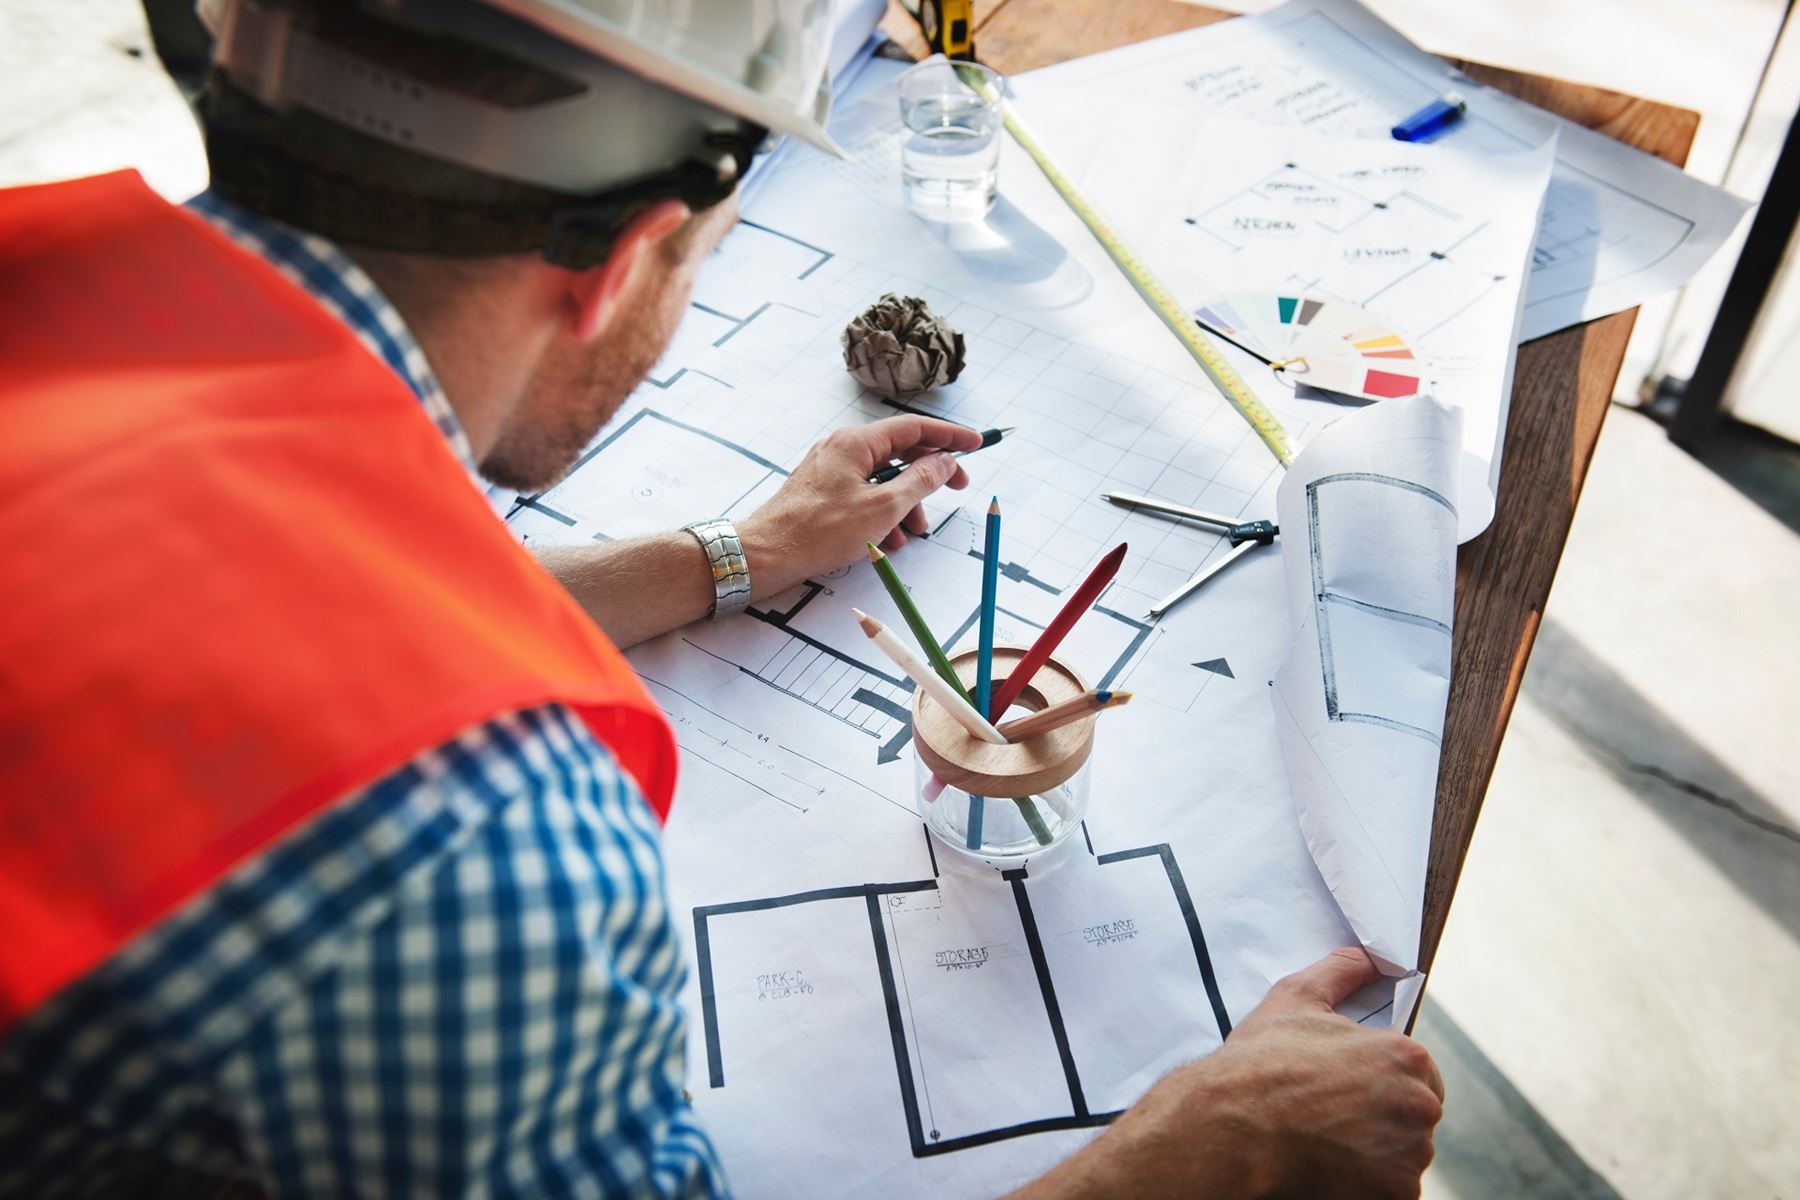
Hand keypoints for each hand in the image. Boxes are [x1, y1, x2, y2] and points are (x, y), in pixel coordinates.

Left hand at [738, 416, 983, 598]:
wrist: (766, 555)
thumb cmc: (819, 531)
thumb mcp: (884, 508)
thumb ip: (920, 481)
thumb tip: (944, 462)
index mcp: (856, 442)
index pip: (914, 427)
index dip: (949, 436)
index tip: (975, 444)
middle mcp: (842, 448)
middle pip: (900, 453)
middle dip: (929, 477)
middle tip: (956, 490)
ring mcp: (831, 469)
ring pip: (883, 479)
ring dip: (906, 504)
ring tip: (912, 533)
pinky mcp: (823, 491)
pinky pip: (864, 494)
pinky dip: (882, 514)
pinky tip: (886, 541)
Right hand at [1012, 948, 1443, 1199]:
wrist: (1232, 1128)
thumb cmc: (1262, 1063)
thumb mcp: (1295, 999)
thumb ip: (1339, 972)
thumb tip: (1364, 957)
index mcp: (1407, 1057)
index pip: (1420, 1072)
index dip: (1381, 1079)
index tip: (1348, 1087)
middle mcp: (1420, 1107)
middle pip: (1415, 1115)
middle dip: (1382, 1116)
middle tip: (1332, 1115)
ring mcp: (1409, 1157)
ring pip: (1403, 1154)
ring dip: (1376, 1151)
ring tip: (1326, 1140)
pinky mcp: (1393, 1195)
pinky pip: (1391, 1190)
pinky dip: (1367, 1183)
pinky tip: (1329, 1165)